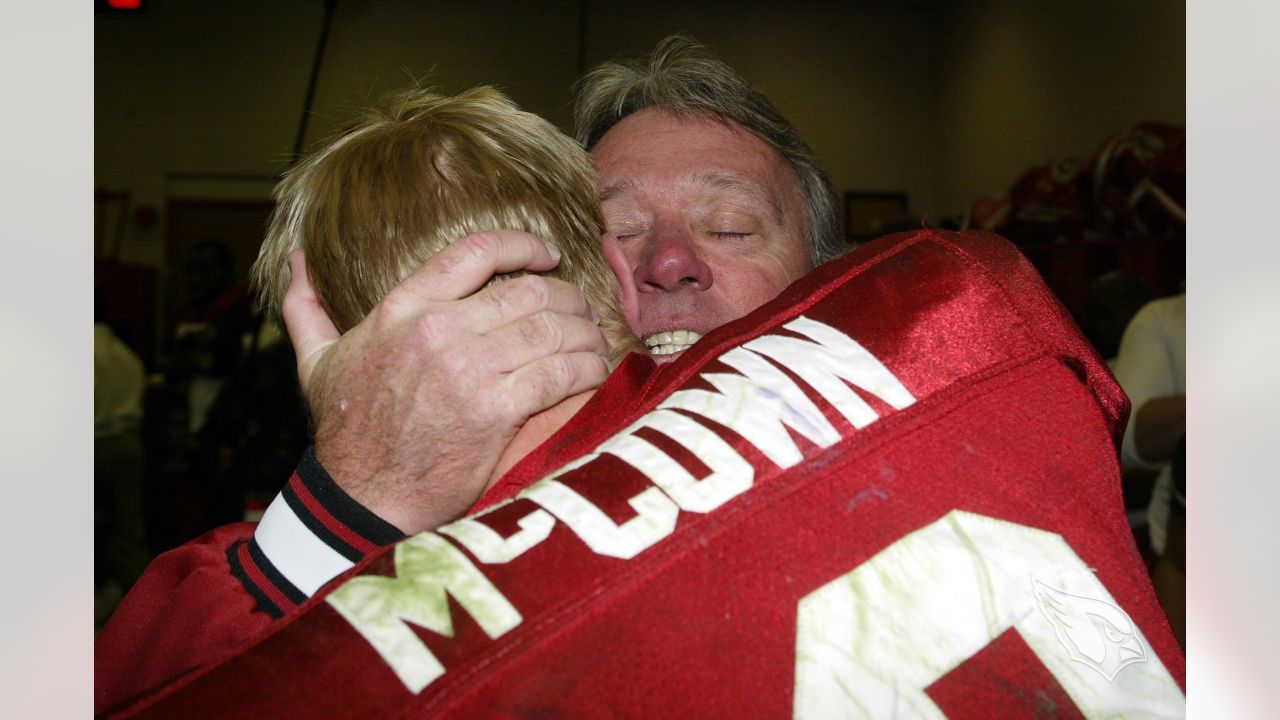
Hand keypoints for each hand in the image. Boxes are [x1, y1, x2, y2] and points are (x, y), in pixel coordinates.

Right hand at [282, 231, 610, 532]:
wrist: (362, 498)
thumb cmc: (345, 430)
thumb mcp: (316, 360)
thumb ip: (306, 306)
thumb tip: (294, 259)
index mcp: (402, 307)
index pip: (477, 252)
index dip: (523, 244)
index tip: (547, 255)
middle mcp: (437, 329)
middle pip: (529, 291)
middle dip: (567, 298)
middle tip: (580, 312)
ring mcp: (468, 369)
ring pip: (552, 328)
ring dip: (585, 332)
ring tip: (592, 341)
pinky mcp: (495, 410)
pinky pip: (560, 373)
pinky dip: (588, 368)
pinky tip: (594, 372)